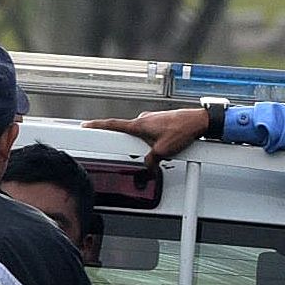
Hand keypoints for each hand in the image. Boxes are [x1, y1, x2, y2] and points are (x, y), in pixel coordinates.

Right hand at [96, 106, 213, 159]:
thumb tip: (148, 165)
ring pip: (142, 137)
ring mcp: (151, 119)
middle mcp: (143, 119)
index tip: (86, 126)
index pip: (113, 125)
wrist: (198, 121)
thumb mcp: (163, 152)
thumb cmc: (182, 130)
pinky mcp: (159, 121)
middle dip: (135, 147)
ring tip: (164, 149)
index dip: (97, 126)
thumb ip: (150, 160)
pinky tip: (168, 145)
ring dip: (148, 145)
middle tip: (144, 153)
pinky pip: (152, 135)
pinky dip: (156, 142)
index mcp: (139, 125)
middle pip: (130, 136)